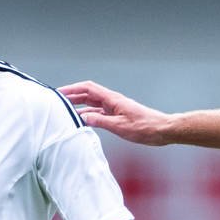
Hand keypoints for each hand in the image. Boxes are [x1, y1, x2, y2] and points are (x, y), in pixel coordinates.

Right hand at [59, 80, 174, 146]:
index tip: (59, 92)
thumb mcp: (121, 126)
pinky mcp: (118, 116)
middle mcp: (112, 101)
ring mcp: (115, 108)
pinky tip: (82, 120)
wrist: (162, 130)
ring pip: (92, 104)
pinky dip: (88, 115)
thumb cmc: (145, 128)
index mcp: (112, 99)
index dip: (73, 89)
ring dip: (79, 106)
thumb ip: (101, 121)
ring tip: (65, 111)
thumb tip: (82, 118)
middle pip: (88, 95)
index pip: (88, 89)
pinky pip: (99, 113)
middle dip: (72, 96)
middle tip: (57, 101)